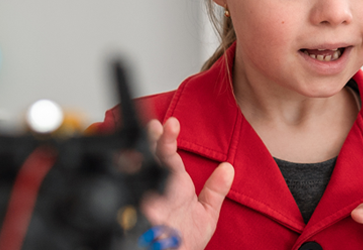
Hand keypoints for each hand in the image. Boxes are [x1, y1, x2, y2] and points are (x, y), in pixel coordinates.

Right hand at [141, 117, 234, 249]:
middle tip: (153, 126)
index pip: (168, 155)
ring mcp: (147, 206)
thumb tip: (228, 168)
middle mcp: (158, 192)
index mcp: (173, 185)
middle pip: (149, 161)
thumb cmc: (186, 240)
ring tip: (139, 148)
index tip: (171, 124)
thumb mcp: (206, 214)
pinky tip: (137, 185)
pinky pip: (134, 209)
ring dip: (137, 162)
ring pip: (138, 179)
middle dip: (149, 144)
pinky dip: (136, 198)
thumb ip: (215, 191)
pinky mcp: (139, 224)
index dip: (167, 139)